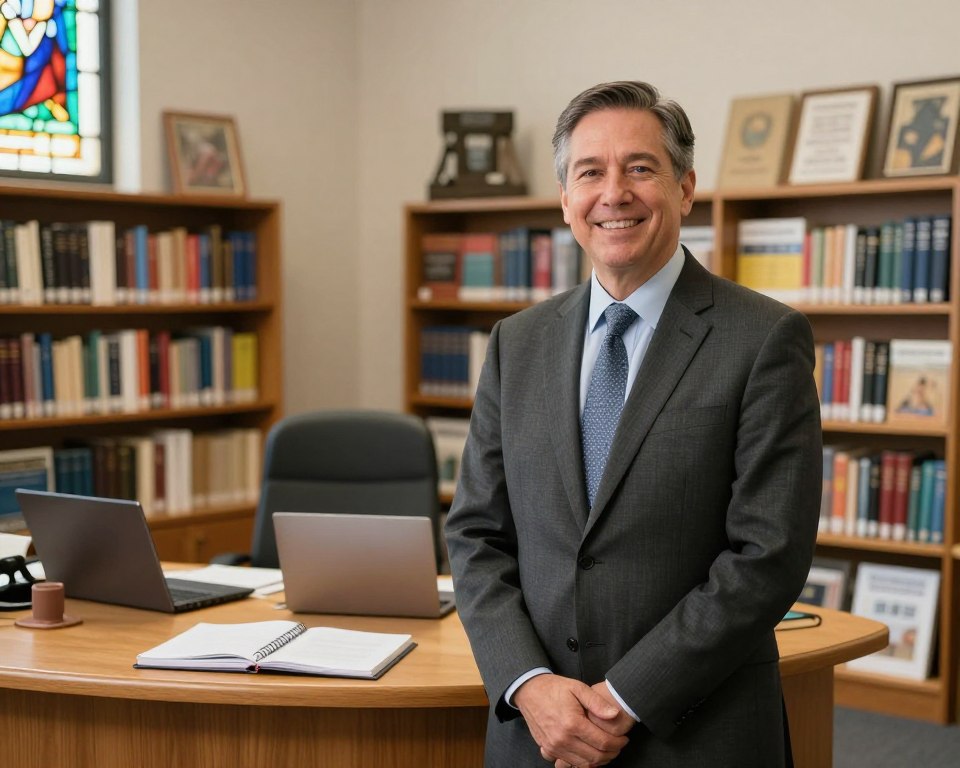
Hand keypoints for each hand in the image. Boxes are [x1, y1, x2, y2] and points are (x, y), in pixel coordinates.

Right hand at [513, 674, 628, 766]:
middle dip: (612, 753)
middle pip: (595, 757)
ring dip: (599, 760)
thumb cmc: (554, 688)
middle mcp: (562, 739)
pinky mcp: (548, 750)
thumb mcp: (577, 687)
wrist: (529, 691)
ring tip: (607, 749)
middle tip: (618, 745)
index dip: (618, 743)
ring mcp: (554, 747)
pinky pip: (570, 763)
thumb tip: (615, 715)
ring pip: (584, 764)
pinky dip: (584, 762)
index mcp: (572, 723)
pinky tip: (590, 752)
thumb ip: (597, 702)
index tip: (624, 738)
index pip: (603, 743)